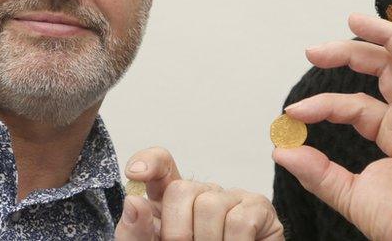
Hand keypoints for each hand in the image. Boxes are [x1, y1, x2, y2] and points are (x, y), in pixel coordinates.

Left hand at [114, 147, 283, 240]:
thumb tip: (133, 201)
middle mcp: (202, 194)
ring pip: (210, 205)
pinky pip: (239, 220)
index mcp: (170, 202)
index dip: (150, 161)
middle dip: (177, 230)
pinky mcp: (258, 208)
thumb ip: (136, 231)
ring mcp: (231, 198)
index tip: (135, 173)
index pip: (161, 165)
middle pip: (182, 189)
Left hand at [272, 9, 391, 240]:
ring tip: (352, 19)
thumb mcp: (347, 193)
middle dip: (347, 52)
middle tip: (313, 50)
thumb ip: (316, 170)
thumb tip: (282, 149)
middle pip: (380, 69)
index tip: (292, 113)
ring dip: (381, 34)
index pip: (353, 104)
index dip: (322, 104)